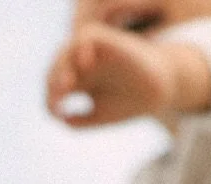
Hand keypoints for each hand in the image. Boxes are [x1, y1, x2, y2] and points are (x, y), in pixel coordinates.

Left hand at [46, 23, 210, 127]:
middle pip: (58, 66)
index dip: (50, 97)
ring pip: (68, 49)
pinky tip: (85, 62)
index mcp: (77, 79)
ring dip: (63, 65)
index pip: (54, 84)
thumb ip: (81, 121)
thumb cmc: (131, 103)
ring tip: (66, 84)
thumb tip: (60, 120)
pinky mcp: (108, 39)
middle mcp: (81, 62)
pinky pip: (88, 35)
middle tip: (57, 97)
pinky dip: (83, 46)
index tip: (55, 112)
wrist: (159, 90)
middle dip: (53, 81)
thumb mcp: (102, 116)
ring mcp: (93, 50)